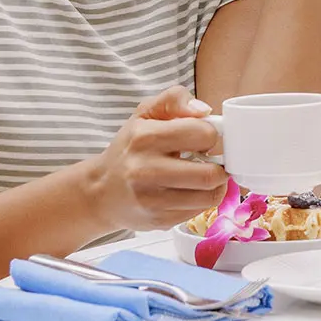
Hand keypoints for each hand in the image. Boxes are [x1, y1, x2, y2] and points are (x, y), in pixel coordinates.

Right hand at [88, 86, 228, 232]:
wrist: (100, 191)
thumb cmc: (129, 149)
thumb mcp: (145, 114)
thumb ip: (174, 100)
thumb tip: (204, 110)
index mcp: (145, 138)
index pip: (202, 134)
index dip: (211, 135)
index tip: (205, 138)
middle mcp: (146, 170)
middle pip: (210, 174)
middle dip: (220, 166)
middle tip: (213, 160)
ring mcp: (152, 200)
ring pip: (209, 197)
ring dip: (215, 185)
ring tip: (204, 175)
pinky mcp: (159, 221)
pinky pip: (198, 211)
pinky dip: (201, 200)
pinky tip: (190, 190)